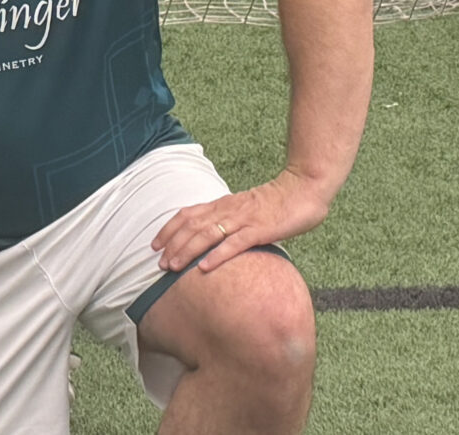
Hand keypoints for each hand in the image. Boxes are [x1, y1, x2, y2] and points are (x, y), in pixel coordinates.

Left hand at [150, 171, 336, 273]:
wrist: (304, 189)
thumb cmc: (277, 202)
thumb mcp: (245, 209)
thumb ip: (230, 220)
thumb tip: (213, 238)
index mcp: (223, 204)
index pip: (187, 214)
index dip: (169, 229)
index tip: (154, 244)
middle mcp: (227, 210)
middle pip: (191, 226)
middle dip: (172, 245)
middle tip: (159, 263)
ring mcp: (243, 220)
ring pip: (207, 235)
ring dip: (187, 251)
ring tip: (173, 267)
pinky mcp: (260, 230)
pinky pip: (235, 243)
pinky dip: (217, 255)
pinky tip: (205, 267)